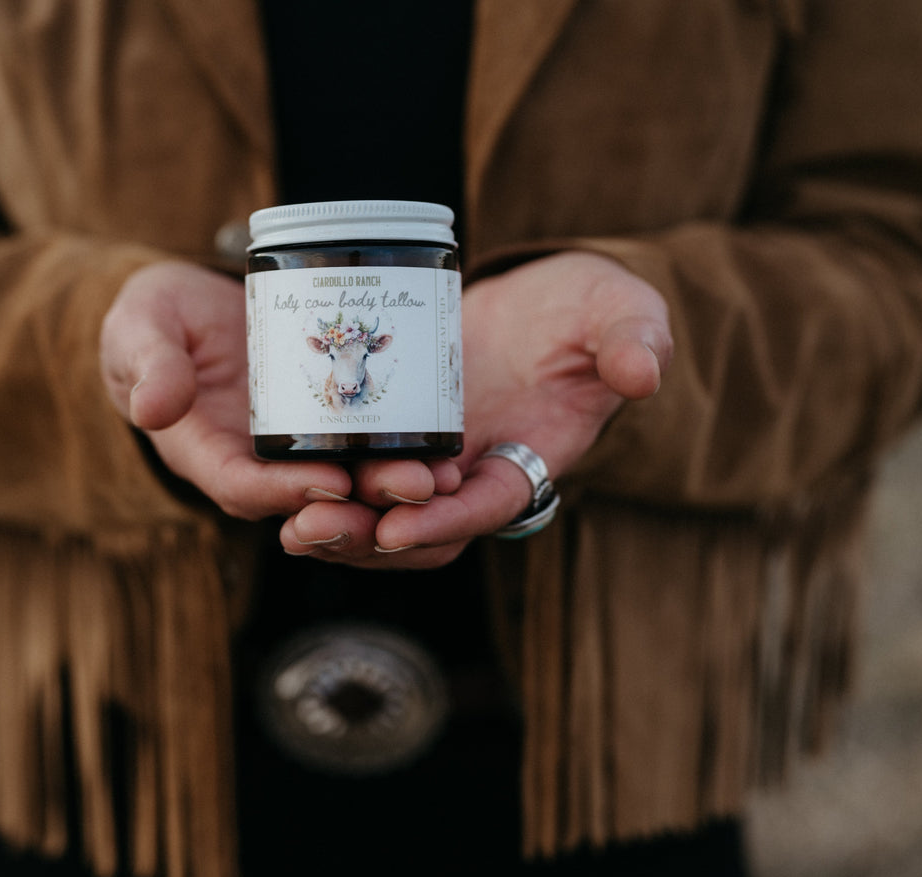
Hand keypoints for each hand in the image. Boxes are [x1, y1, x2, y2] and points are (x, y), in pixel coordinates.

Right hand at [100, 261, 444, 519]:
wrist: (187, 309)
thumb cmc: (155, 318)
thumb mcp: (139, 328)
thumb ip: (150, 363)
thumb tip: (151, 409)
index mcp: (202, 451)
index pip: (242, 486)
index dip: (285, 490)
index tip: (331, 479)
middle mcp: (254, 462)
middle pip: (309, 498)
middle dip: (363, 502)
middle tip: (414, 486)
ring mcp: (293, 448)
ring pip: (348, 483)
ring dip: (396, 486)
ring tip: (446, 476)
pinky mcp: (326, 425)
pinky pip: (366, 448)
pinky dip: (407, 452)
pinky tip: (454, 448)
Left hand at [280, 251, 670, 566]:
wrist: (543, 297)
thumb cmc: (590, 311)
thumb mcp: (622, 313)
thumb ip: (633, 340)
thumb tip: (644, 372)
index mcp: (530, 458)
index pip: (488, 505)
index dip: (446, 520)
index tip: (399, 526)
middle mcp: (474, 472)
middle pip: (419, 525)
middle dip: (367, 534)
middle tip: (313, 526)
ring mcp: (431, 455)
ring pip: (378, 510)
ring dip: (334, 522)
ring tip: (285, 520)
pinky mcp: (394, 428)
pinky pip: (354, 468)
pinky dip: (320, 481)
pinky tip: (276, 478)